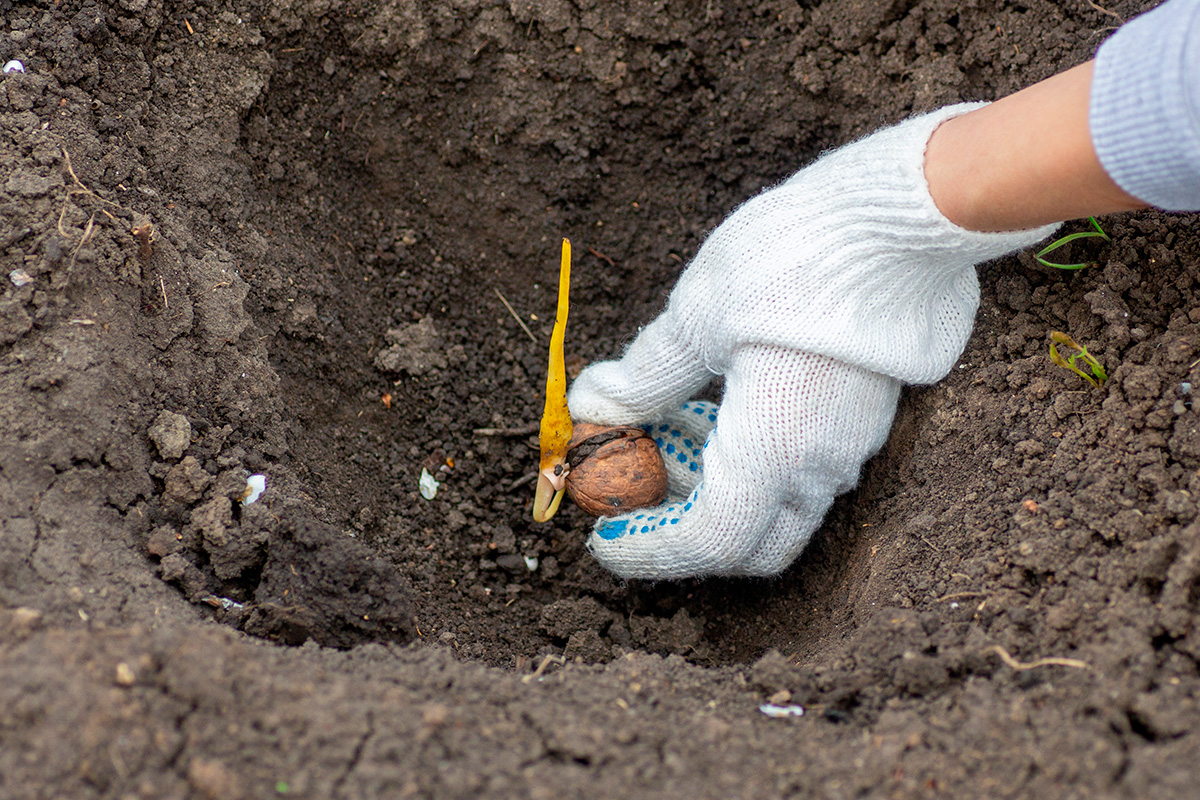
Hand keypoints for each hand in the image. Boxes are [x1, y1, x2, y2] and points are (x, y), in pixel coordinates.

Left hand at [568, 104, 1057, 579]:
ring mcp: (850, 441)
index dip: (648, 547)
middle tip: (636, 472)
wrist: (900, 213)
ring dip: (713, 481)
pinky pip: (800, 465)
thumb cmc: (793, 260)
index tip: (602, 532)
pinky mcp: (862, 413)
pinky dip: (748, 456)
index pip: (707, 543)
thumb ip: (647, 376)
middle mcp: (820, 465)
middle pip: (750, 540)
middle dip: (683, 521)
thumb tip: (594, 405)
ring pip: (776, 502)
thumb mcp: (697, 316)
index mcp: (774, 455)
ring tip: (665, 418)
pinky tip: (716, 399)